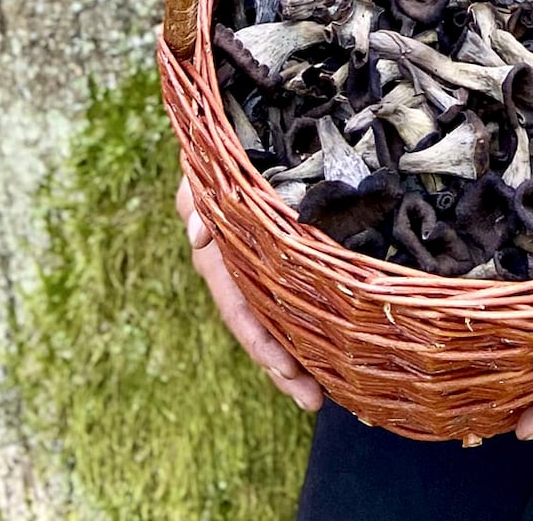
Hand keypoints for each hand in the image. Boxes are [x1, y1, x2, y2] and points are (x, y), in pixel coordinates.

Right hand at [175, 170, 323, 412]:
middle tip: (315, 402)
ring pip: (279, 321)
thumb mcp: (202, 171)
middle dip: (284, 367)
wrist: (243, 130)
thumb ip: (197, 199)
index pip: (239, 307)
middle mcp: (239, 271)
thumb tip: (197, 238)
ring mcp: (261, 268)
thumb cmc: (222, 148)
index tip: (286, 369)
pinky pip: (296, 296)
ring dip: (298, 358)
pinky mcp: (285, 258)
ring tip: (326, 394)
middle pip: (261, 328)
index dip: (260, 341)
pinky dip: (311, 324)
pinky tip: (336, 350)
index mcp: (220, 255)